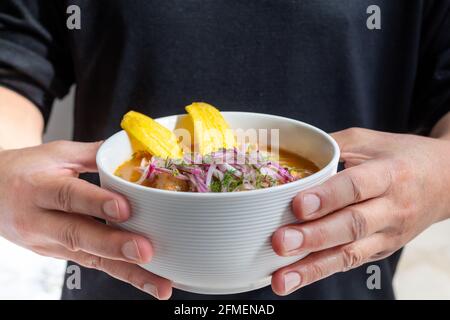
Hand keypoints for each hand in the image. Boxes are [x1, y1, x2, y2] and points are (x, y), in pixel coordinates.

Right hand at [0, 141, 171, 298]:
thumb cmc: (26, 171)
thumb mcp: (55, 154)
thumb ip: (92, 153)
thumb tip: (130, 147)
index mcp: (39, 188)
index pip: (68, 195)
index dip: (95, 202)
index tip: (124, 209)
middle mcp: (41, 221)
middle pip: (78, 235)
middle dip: (114, 246)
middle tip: (144, 251)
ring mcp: (49, 244)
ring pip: (91, 259)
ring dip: (127, 272)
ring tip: (157, 283)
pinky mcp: (60, 256)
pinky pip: (94, 265)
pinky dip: (123, 274)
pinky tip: (147, 281)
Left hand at [271, 128, 449, 294]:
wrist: (445, 181)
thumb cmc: (399, 156)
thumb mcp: (368, 141)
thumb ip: (331, 145)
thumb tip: (286, 151)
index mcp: (389, 174)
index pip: (356, 187)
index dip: (327, 197)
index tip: (298, 205)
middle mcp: (392, 208)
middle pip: (352, 225)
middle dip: (314, 237)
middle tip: (280, 242)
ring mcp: (389, 234)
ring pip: (350, 254)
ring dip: (313, 268)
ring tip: (281, 278)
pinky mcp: (382, 250)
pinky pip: (350, 262)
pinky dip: (321, 271)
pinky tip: (295, 279)